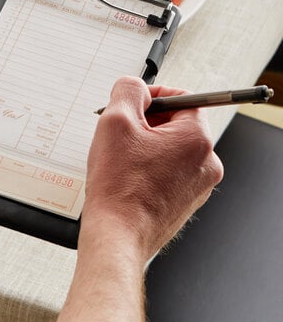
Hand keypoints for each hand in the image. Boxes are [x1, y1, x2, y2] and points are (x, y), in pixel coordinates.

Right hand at [82, 76, 223, 259]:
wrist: (117, 234)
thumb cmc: (119, 186)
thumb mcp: (115, 120)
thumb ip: (128, 90)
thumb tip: (135, 86)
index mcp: (196, 139)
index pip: (182, 98)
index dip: (153, 95)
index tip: (134, 103)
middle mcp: (205, 163)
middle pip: (176, 123)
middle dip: (146, 122)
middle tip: (121, 131)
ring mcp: (197, 186)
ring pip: (170, 148)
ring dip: (145, 144)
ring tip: (121, 157)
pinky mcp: (184, 201)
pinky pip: (168, 170)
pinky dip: (148, 166)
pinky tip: (127, 174)